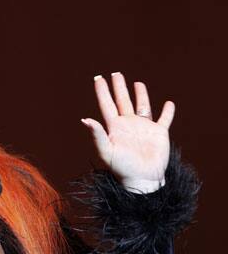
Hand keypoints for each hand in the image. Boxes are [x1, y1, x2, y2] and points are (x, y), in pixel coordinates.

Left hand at [81, 72, 174, 193]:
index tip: (98, 78)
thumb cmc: (121, 168)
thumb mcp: (106, 151)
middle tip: (115, 73)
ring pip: (142, 106)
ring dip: (140, 94)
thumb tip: (85, 119)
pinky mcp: (159, 134)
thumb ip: (96, 134)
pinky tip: (169, 104)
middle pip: (123, 100)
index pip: (107, 104)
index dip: (102, 91)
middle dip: (119, 87)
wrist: (141, 180)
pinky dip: (168, 112)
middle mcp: (128, 124)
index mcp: (114, 127)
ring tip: (137, 83)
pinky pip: (164, 119)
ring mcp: (143, 128)